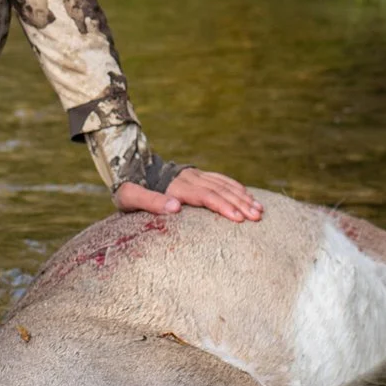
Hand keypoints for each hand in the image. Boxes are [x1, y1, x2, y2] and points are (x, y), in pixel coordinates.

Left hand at [116, 166, 261, 222]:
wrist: (128, 166)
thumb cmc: (127, 189)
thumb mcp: (129, 197)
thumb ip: (150, 202)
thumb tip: (175, 207)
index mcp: (175, 186)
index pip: (205, 196)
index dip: (222, 206)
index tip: (238, 218)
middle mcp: (188, 178)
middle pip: (219, 191)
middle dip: (240, 204)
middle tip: (257, 217)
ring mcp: (194, 175)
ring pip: (223, 184)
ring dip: (242, 196)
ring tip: (259, 210)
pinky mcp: (196, 174)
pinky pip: (220, 179)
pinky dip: (236, 187)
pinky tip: (247, 196)